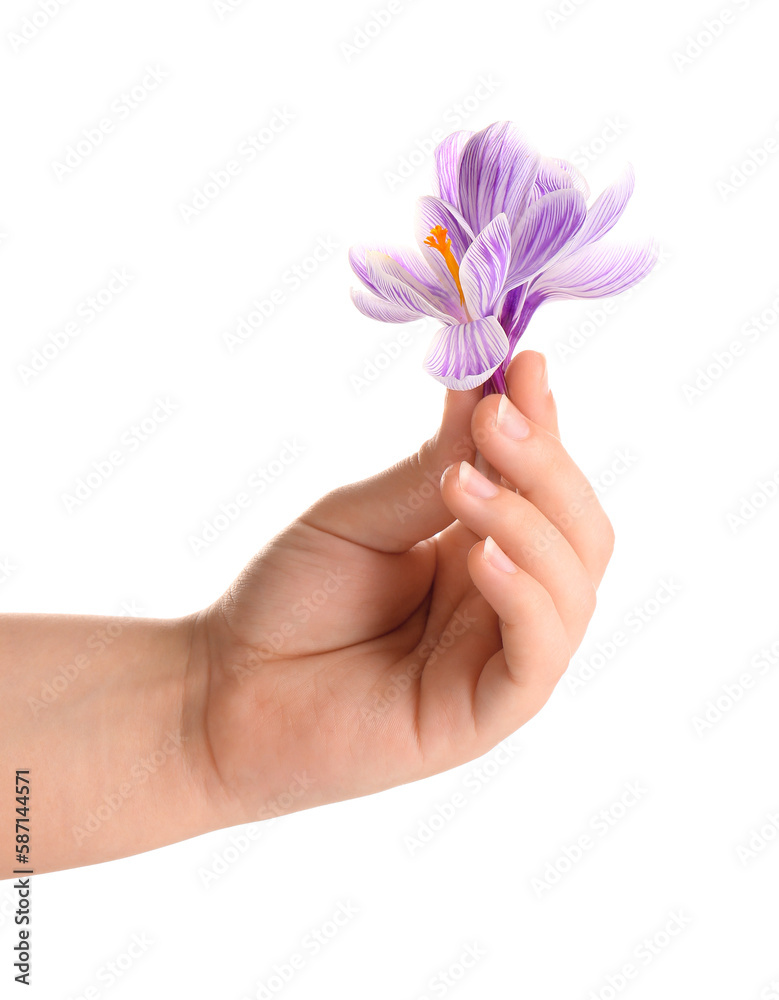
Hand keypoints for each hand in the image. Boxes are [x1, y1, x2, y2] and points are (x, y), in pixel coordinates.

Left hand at [192, 351, 614, 827]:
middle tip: (495, 416)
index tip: (521, 362)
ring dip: (530, 521)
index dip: (543, 424)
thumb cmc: (287, 601)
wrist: (222, 692)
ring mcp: (500, 657)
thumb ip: (431, 468)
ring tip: (462, 481)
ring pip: (573, 586)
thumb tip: (488, 387)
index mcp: (479, 549)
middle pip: (579, 531)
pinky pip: (539, 653)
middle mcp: (503, 601)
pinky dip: (524, 594)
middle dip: (548, 466)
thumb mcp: (359, 516)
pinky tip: (478, 553)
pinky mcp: (487, 714)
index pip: (543, 483)